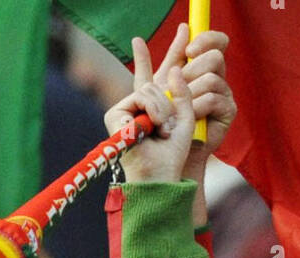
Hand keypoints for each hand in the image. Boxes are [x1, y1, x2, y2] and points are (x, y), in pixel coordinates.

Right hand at [104, 33, 193, 184]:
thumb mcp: (185, 119)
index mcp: (146, 111)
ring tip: (162, 131)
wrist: (160, 175)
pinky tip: (151, 131)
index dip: (142, 59)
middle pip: (153, 85)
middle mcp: (132, 110)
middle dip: (167, 105)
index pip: (145, 79)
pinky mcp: (114, 116)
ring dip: (161, 111)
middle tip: (167, 128)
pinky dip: (152, 112)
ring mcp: (121, 112)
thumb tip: (175, 68)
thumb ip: (183, 93)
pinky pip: (141, 96)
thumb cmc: (172, 154)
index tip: (138, 40)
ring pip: (148, 90)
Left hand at [160, 28, 234, 185]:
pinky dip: (197, 107)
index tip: (188, 51)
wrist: (169, 152)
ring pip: (211, 79)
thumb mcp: (153, 89)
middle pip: (214, 57)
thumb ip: (154, 63)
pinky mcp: (229, 111)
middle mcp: (217, 78)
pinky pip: (213, 99)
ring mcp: (225, 94)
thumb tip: (151, 35)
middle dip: (192, 71)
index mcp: (203, 67)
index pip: (215, 42)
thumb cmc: (160, 122)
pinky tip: (189, 115)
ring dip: (191, 93)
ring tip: (181, 107)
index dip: (205, 39)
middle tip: (179, 86)